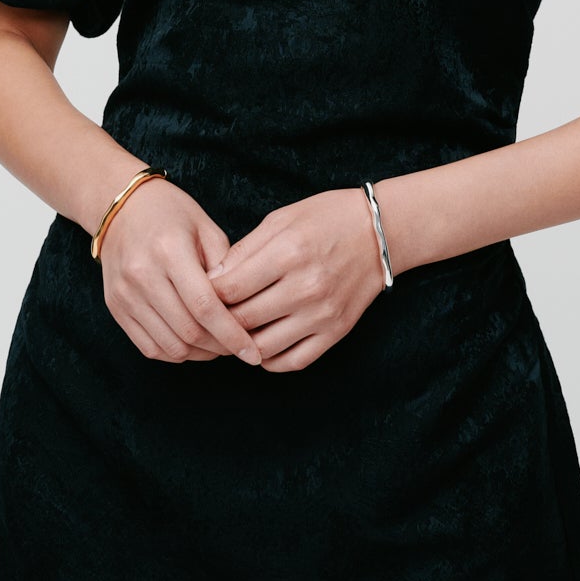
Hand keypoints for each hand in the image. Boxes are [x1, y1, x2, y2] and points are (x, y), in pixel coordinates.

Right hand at [97, 178, 255, 363]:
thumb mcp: (207, 229)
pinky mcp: (115, 308)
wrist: (121, 208)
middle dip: (221, 348)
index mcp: (169, 250)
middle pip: (189, 331)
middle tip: (241, 348)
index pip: (205, 306)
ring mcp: (125, 294)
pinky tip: (194, 344)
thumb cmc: (172, 214)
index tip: (254, 353)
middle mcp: (142, 275)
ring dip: (201, 354)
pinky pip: (150, 347)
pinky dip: (177, 353)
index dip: (233, 335)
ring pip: (170, 346)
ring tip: (219, 345)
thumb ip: (227, 269)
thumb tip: (241, 312)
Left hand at [206, 187, 386, 372]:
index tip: (200, 291)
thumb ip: (243, 251)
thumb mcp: (280, 220)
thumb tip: (210, 282)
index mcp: (289, 253)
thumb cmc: (325, 219)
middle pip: (242, 320)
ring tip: (233, 331)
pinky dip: (269, 360)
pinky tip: (260, 345)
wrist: (379, 232)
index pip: (229, 289)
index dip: (206, 293)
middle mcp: (306, 287)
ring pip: (262, 348)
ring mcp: (323, 314)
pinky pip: (293, 361)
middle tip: (209, 315)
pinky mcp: (336, 332)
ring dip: (241, 344)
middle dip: (218, 321)